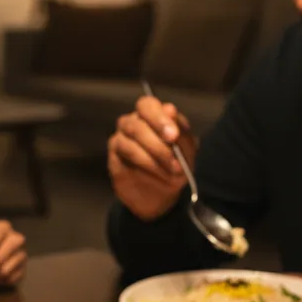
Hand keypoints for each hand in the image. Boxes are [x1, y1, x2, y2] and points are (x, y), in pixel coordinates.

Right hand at [108, 94, 197, 221]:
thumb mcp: (187, 152)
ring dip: (153, 154)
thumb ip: (180, 132)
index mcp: (151, 116)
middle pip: (135, 122)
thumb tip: (170, 110)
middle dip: (156, 137)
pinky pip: (124, 156)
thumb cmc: (175, 167)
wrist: (162, 196)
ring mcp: (120, 141)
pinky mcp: (114, 159)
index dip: (158, 117)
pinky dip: (144, 164)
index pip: (147, 105)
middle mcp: (132, 124)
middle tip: (173, 150)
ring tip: (172, 168)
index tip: (173, 134)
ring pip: (129, 140)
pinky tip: (158, 173)